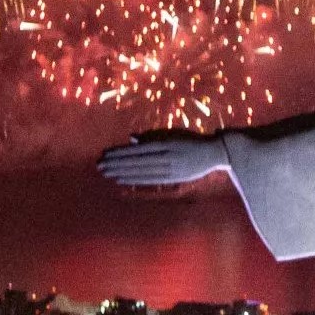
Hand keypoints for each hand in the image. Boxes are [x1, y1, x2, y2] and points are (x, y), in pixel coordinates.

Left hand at [97, 132, 228, 186]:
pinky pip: (150, 179)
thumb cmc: (191, 141)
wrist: (215, 152)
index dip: (119, 153)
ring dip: (122, 172)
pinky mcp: (173, 177)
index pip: (136, 149)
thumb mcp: (172, 135)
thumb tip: (132, 139)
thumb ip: (153, 137)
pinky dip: (134, 179)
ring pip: (141, 171)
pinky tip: (122, 179)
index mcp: (164, 143)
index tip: (104, 154)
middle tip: (99, 165)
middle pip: (135, 161)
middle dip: (116, 163)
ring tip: (106, 173)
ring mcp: (170, 167)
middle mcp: (165, 155)